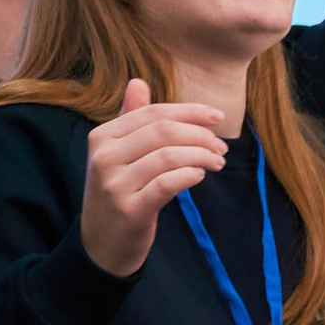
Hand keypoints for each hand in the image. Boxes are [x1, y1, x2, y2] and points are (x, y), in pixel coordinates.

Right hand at [81, 79, 227, 277]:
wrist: (102, 242)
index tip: (218, 118)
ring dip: (201, 156)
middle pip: (163, 132)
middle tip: (221, 147)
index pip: (153, 114)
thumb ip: (130, 119)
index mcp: (102, 136)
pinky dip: (189, 176)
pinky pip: (167, 183)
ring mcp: (114, 183)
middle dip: (200, 136)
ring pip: (168, 156)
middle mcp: (104, 156)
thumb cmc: (119, 192)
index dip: (190, 112)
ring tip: (217, 163)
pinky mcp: (129, 208)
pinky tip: (200, 176)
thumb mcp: (118, 154)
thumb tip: (138, 82)